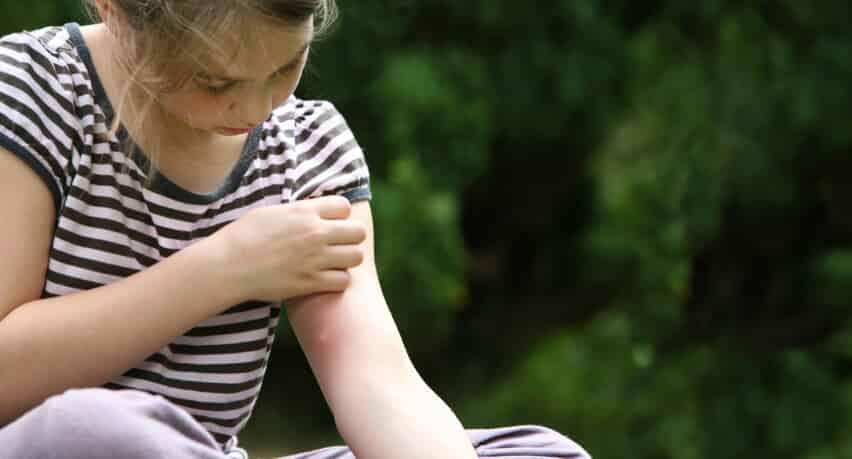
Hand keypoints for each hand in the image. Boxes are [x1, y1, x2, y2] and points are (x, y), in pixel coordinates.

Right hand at [205, 196, 366, 301]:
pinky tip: (324, 278)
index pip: (344, 206)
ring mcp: (315, 259)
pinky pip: (343, 281)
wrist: (227, 266)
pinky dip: (337, 281)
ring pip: (356, 257)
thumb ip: (299, 211)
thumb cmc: (243, 236)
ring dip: (347, 259)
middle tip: (337, 245)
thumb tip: (314, 210)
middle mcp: (315, 233)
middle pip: (358, 232)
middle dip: (351, 237)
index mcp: (304, 212)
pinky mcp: (310, 282)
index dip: (339, 215)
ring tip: (333, 262)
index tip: (330, 223)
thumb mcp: (272, 212)